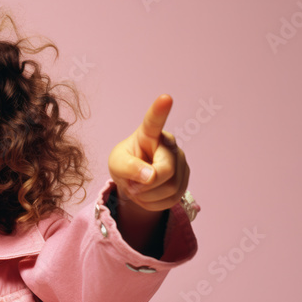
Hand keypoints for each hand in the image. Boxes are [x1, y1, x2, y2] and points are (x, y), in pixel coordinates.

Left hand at [108, 94, 189, 211]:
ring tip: (139, 188)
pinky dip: (154, 204)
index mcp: (149, 134)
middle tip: (131, 184)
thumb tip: (151, 176)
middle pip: (165, 171)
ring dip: (147, 196)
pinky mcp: (185, 179)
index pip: (154, 121)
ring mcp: (181, 162)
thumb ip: (128, 168)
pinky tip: (148, 195)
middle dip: (145, 185)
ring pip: (170, 189)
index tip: (166, 98)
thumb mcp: (116, 164)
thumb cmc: (125, 164)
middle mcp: (170, 144)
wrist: (135, 180)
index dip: (160, 110)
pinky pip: (172, 200)